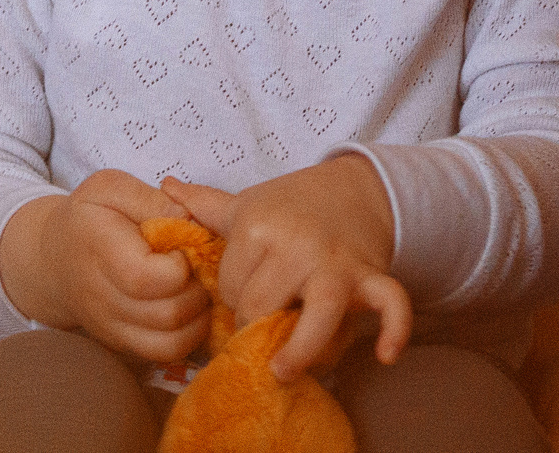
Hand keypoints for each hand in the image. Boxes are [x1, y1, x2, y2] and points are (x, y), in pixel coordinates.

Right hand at [0, 170, 209, 362]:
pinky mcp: (123, 345)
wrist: (53, 259)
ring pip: (172, 343)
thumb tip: (191, 221)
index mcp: (100, 253)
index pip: (147, 278)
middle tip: (200, 267)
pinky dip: (190, 335)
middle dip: (198, 289)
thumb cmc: (88, 218)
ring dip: (199, 316)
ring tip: (197, 287)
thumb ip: (150, 200)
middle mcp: (103, 300)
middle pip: (168, 314)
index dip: (180, 265)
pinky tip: (191, 308)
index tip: (185, 247)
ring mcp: (112, 329)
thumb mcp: (110, 188)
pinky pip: (166, 354)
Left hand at [163, 157, 413, 380]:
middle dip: (257, 322)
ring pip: (319, 312)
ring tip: (283, 371)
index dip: (233, 297)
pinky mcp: (372, 274)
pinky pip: (390, 302)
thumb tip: (165, 187)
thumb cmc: (292, 204)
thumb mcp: (247, 203)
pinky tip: (385, 355)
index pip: (230, 287)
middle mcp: (297, 243)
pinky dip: (393, 329)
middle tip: (264, 320)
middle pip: (263, 306)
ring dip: (302, 348)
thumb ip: (204, 204)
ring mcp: (337, 261)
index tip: (246, 290)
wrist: (354, 187)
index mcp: (259, 225)